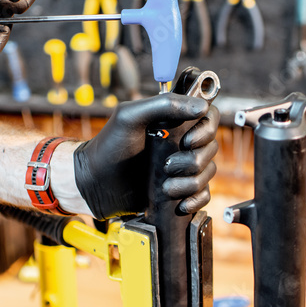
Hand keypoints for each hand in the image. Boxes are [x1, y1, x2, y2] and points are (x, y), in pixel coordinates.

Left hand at [73, 95, 218, 219]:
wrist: (94, 184)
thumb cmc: (108, 147)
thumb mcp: (130, 117)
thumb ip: (163, 105)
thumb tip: (200, 106)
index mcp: (174, 121)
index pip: (208, 117)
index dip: (206, 129)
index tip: (188, 140)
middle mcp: (181, 142)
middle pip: (211, 148)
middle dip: (193, 160)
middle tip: (167, 165)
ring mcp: (182, 167)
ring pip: (207, 172)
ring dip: (190, 182)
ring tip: (166, 186)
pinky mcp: (180, 189)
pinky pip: (203, 194)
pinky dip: (195, 198)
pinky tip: (179, 201)